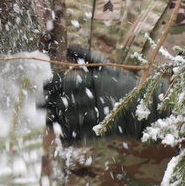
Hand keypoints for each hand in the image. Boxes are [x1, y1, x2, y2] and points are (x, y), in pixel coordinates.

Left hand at [44, 48, 165, 143]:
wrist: (147, 109)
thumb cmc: (125, 84)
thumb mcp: (107, 68)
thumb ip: (87, 57)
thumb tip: (67, 49)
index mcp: (95, 82)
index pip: (66, 83)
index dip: (52, 85)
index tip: (43, 86)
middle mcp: (95, 98)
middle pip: (65, 102)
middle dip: (49, 103)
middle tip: (37, 104)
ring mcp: (99, 116)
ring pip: (70, 119)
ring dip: (55, 120)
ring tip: (45, 119)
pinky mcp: (102, 132)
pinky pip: (80, 136)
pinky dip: (69, 135)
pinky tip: (60, 134)